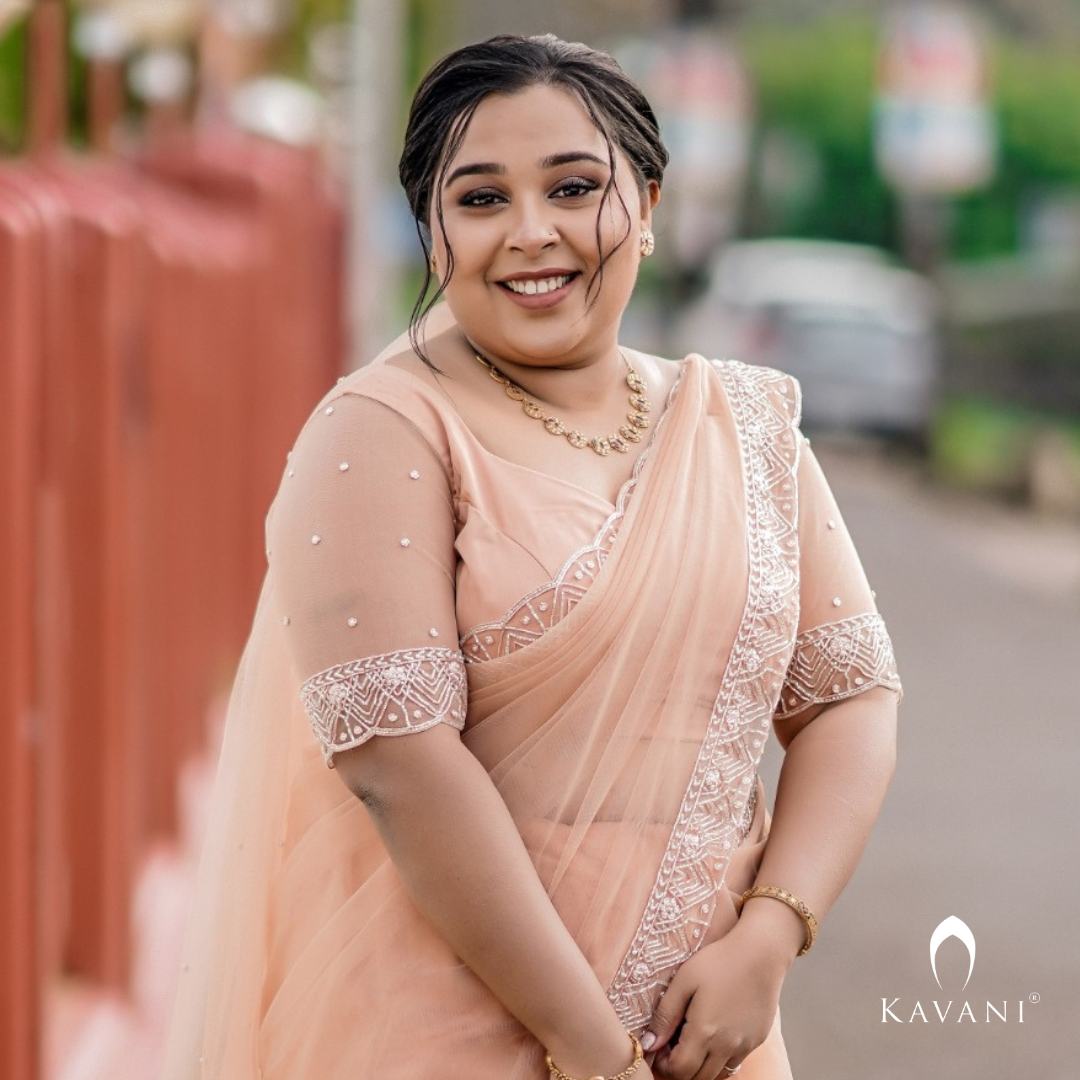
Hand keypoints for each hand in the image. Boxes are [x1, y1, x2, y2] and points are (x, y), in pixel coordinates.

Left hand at [641, 921, 791, 1079]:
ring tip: (690, 1043)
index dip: (664, 1066)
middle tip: (670, 1048)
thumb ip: (665, 1015)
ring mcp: (744, 1046)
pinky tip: (712, 1037)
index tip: (658, 1050)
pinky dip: (718, 1061)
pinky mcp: (756, 1040)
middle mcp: (727, 1046)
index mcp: (705, 1032)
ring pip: (717, 1075)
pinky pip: (734, 1064)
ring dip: (700, 1069)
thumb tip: (649, 1044)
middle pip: (698, 1079)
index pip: (680, 1071)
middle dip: (679, 1070)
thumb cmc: (719, 961)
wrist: (761, 953)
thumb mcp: (684, 981)